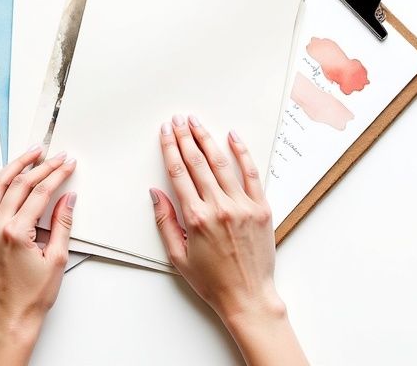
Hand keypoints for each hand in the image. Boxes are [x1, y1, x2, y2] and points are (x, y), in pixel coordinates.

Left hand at [0, 145, 76, 365]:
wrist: (10, 318)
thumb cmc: (33, 296)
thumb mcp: (57, 259)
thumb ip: (62, 223)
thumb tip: (67, 197)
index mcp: (15, 233)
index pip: (39, 192)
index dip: (55, 174)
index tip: (66, 163)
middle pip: (17, 184)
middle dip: (37, 165)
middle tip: (51, 154)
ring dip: (11, 168)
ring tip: (27, 156)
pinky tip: (0, 177)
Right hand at [151, 115, 307, 365]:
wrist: (248, 297)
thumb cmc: (212, 281)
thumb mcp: (178, 256)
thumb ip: (165, 221)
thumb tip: (156, 193)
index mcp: (196, 218)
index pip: (179, 173)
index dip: (170, 149)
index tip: (166, 132)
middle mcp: (220, 207)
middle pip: (198, 162)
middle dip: (186, 138)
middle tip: (178, 120)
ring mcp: (243, 206)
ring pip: (222, 164)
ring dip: (207, 139)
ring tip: (197, 123)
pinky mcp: (261, 209)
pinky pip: (251, 174)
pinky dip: (242, 153)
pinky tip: (233, 137)